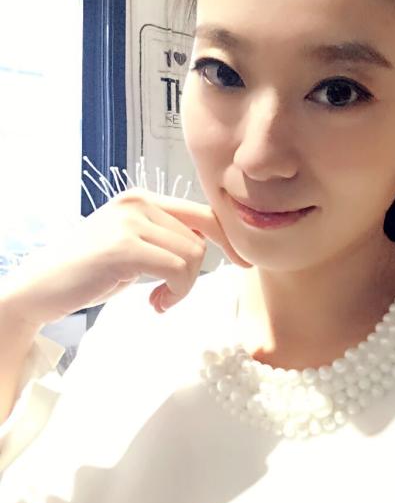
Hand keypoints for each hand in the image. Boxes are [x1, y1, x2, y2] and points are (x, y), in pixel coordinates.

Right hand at [1, 188, 251, 325]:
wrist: (43, 287)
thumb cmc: (90, 271)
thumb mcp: (132, 245)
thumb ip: (165, 237)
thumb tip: (208, 245)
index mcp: (142, 199)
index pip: (201, 212)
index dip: (227, 237)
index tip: (243, 261)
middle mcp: (138, 202)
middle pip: (199, 239)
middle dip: (192, 275)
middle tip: (167, 295)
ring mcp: (131, 222)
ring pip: (192, 255)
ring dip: (182, 287)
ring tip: (158, 299)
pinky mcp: (125, 246)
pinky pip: (178, 269)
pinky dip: (175, 293)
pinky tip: (155, 303)